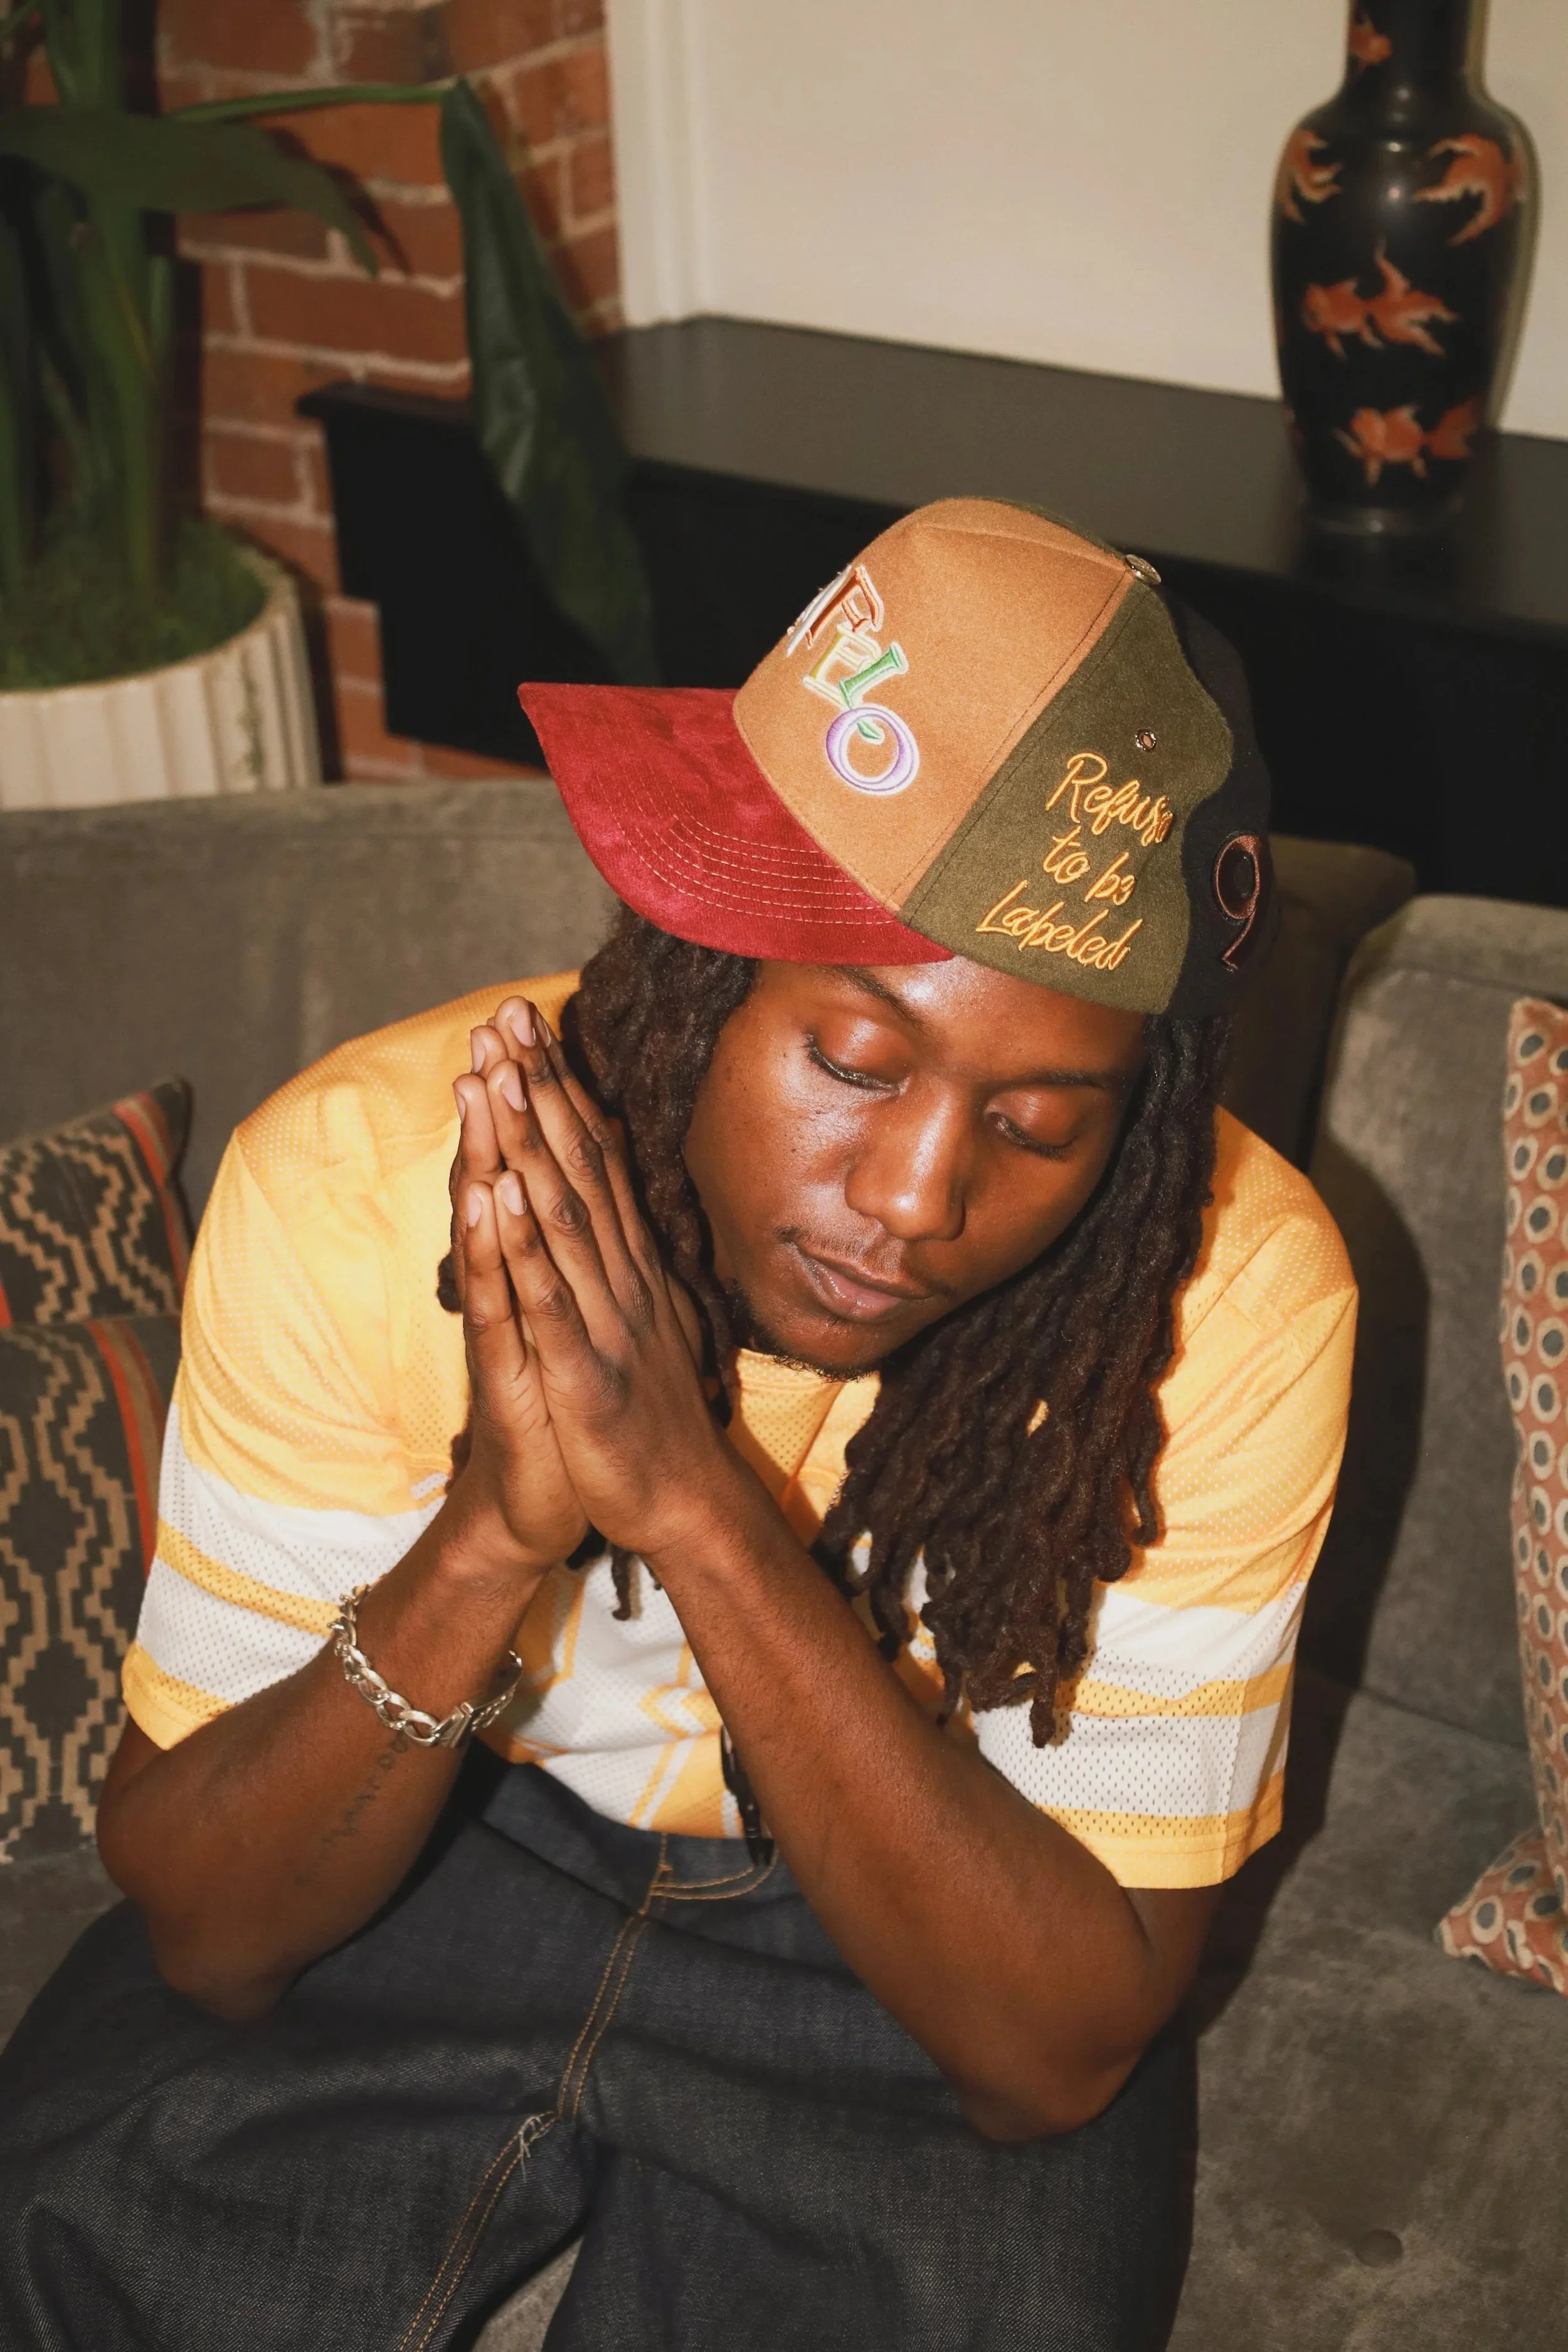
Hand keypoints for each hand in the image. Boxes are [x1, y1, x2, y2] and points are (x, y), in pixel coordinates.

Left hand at [463, 995, 741, 1562]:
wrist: (682, 1504)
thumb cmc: (651, 1413)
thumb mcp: (642, 1315)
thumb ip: (623, 1254)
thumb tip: (608, 1195)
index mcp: (629, 1263)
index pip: (594, 1158)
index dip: (561, 1088)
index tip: (529, 1022)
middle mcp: (623, 1275)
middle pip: (578, 1168)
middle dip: (541, 1088)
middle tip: (508, 1014)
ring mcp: (608, 1320)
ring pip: (562, 1216)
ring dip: (529, 1143)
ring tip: (499, 1074)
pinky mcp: (586, 1373)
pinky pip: (551, 1300)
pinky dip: (523, 1244)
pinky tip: (499, 1192)